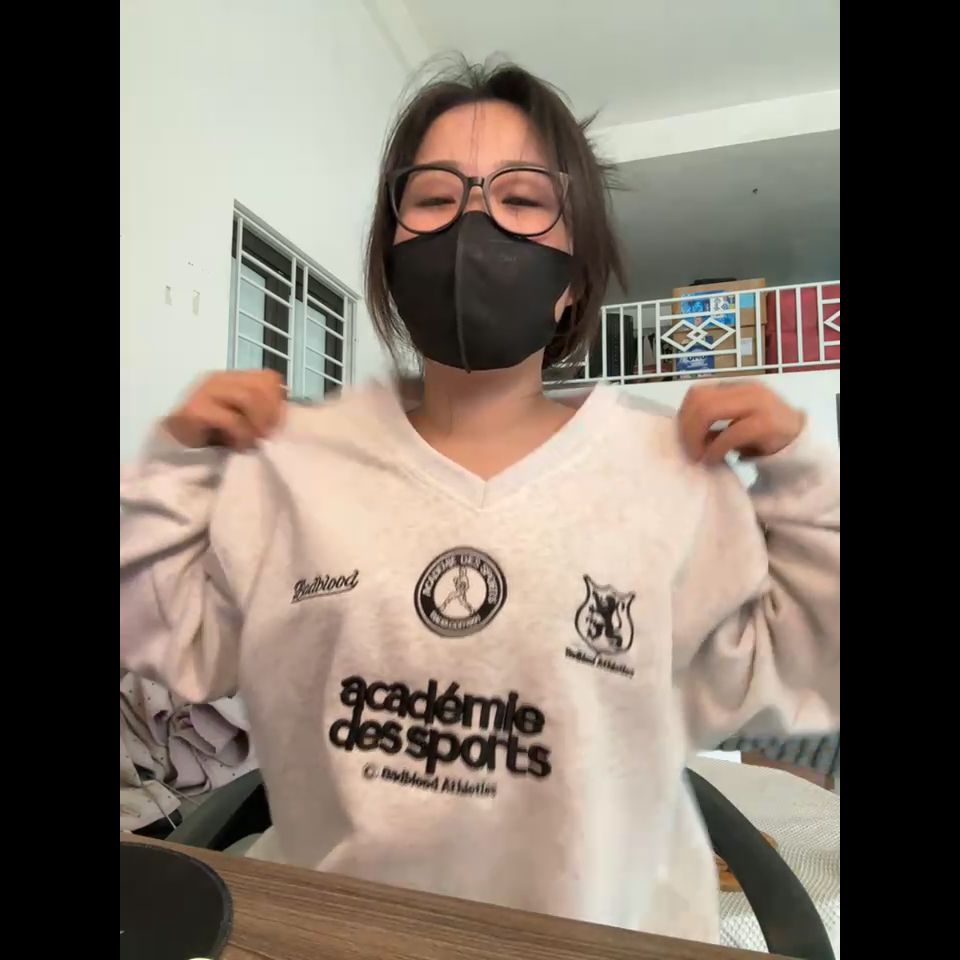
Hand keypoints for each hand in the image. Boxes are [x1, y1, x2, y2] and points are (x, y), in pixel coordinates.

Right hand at [164, 370, 285, 449]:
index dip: (278, 401)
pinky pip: (230, 418)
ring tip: (252, 441)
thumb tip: (284, 421)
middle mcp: (220, 379)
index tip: (277, 426)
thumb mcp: (244, 421)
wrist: (175, 448)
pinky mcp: (195, 410)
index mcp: (234, 378)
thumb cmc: (213, 436)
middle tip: (266, 436)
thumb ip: (261, 413)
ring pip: (249, 396)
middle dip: (271, 414)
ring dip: (257, 424)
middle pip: (262, 385)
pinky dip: (241, 434)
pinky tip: (238, 445)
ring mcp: (205, 391)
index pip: (269, 378)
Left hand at [678, 382, 804, 465]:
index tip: (682, 438)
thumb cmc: (761, 436)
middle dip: (686, 428)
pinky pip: (730, 433)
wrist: (799, 445)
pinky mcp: (766, 423)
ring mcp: (757, 403)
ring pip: (708, 410)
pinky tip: (713, 460)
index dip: (684, 416)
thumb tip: (681, 431)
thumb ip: (711, 422)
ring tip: (698, 456)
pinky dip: (716, 449)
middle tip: (688, 451)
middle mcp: (745, 389)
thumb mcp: (733, 424)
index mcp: (735, 386)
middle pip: (699, 400)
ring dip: (696, 437)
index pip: (696, 393)